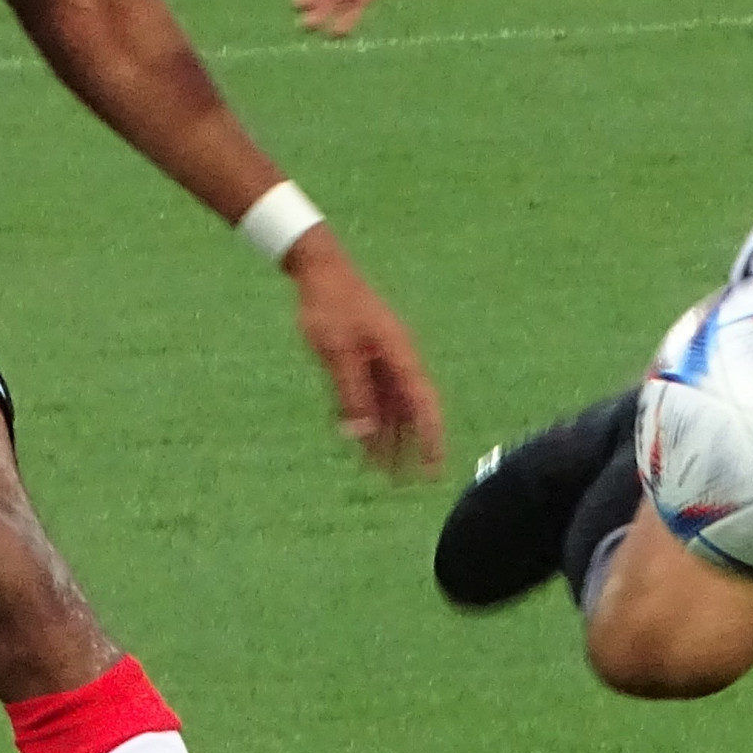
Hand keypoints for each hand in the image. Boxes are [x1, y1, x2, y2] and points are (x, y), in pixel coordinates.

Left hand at [283, 231, 445, 473]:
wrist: (318, 269)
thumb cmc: (330, 306)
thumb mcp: (338, 352)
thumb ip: (351, 393)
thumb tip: (361, 435)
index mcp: (400, 356)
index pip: (425, 406)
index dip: (433, 439)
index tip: (435, 470)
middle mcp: (396, 360)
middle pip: (409, 413)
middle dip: (409, 449)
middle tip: (406, 483)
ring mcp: (379, 358)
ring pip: (387, 408)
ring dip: (384, 439)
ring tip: (379, 472)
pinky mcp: (361, 357)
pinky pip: (368, 396)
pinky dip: (365, 419)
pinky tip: (357, 440)